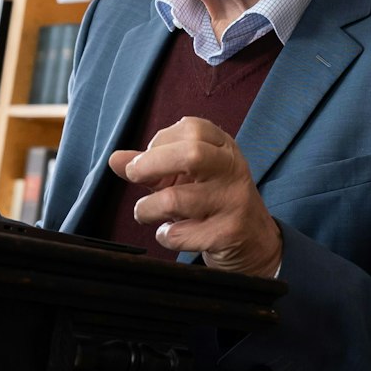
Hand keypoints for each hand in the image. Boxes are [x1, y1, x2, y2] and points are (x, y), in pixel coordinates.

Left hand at [108, 116, 281, 276]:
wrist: (255, 242)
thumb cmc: (212, 201)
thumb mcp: (185, 177)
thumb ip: (151, 166)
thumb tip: (115, 159)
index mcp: (224, 147)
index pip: (191, 128)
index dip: (160, 141)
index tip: (147, 158)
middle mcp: (232, 169)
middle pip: (191, 154)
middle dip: (150, 164)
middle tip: (134, 175)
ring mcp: (233, 201)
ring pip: (176, 199)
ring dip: (147, 208)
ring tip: (146, 212)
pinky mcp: (228, 233)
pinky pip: (180, 234)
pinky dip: (164, 235)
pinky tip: (169, 233)